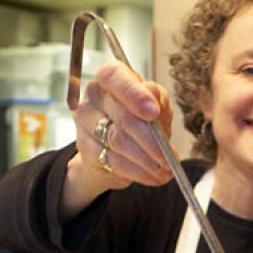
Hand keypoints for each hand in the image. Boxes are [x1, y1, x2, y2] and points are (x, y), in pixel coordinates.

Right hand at [70, 60, 175, 189]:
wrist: (118, 147)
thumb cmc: (140, 118)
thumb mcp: (156, 104)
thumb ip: (157, 100)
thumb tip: (154, 103)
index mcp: (111, 76)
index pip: (115, 77)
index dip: (134, 95)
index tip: (154, 113)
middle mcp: (94, 93)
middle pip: (122, 116)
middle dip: (150, 139)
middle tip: (169, 156)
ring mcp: (85, 119)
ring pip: (117, 141)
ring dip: (146, 160)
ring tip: (165, 170)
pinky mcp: (84, 145)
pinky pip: (112, 160)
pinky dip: (136, 171)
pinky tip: (151, 176)